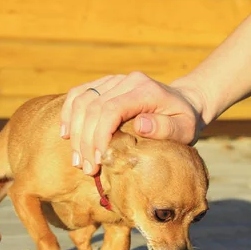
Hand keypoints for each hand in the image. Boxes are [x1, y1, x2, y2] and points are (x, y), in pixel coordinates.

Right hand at [60, 71, 206, 174]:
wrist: (185, 103)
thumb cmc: (185, 121)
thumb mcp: (185, 128)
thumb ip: (165, 127)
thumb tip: (140, 124)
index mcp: (144, 89)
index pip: (111, 109)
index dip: (99, 135)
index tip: (98, 160)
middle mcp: (126, 80)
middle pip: (92, 107)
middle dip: (85, 141)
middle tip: (87, 168)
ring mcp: (113, 80)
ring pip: (81, 101)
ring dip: (74, 132)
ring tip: (77, 160)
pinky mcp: (104, 85)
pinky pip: (78, 94)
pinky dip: (68, 114)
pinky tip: (65, 135)